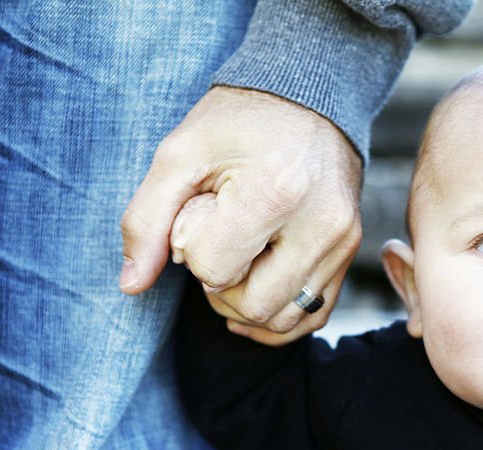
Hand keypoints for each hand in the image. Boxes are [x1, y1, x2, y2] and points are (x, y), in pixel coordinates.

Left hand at [120, 86, 362, 343]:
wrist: (311, 97)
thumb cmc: (240, 121)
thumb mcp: (180, 155)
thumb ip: (147, 220)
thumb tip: (131, 284)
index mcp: (274, 193)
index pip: (215, 269)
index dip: (192, 251)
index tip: (201, 215)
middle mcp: (319, 225)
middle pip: (255, 305)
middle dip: (219, 289)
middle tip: (214, 246)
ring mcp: (342, 242)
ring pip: (286, 319)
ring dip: (247, 307)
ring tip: (236, 267)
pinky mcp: (350, 252)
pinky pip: (316, 314)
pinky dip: (281, 318)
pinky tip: (255, 298)